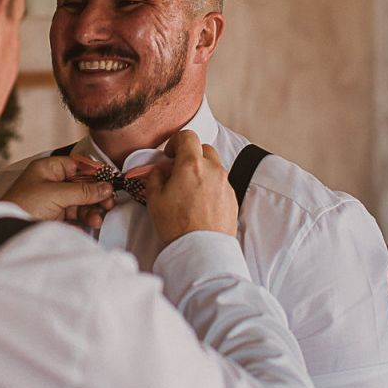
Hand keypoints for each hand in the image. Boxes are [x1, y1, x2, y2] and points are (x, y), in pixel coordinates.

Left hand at [1, 155, 113, 221]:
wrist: (6, 233)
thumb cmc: (24, 205)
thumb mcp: (56, 194)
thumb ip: (83, 191)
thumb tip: (106, 187)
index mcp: (48, 169)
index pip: (76, 166)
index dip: (93, 174)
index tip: (109, 182)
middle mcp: (51, 183)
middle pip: (81, 186)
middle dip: (95, 195)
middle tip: (109, 203)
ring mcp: (52, 202)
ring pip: (79, 203)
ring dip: (91, 210)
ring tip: (96, 220)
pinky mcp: (53, 219)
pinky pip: (74, 218)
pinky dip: (82, 222)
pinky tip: (88, 226)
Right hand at [145, 130, 237, 244]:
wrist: (202, 251)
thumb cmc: (177, 225)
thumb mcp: (154, 199)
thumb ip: (155, 176)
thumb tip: (160, 171)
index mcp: (192, 165)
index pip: (188, 136)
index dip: (176, 142)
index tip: (169, 155)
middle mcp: (213, 169)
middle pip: (203, 149)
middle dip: (190, 155)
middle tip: (178, 171)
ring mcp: (225, 184)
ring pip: (214, 166)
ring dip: (201, 170)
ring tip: (189, 189)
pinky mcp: (232, 198)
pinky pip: (220, 183)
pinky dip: (210, 185)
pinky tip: (200, 202)